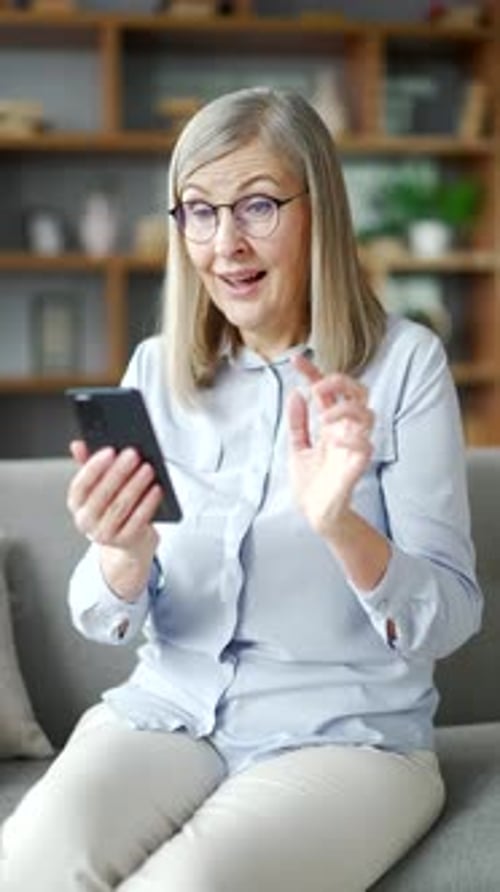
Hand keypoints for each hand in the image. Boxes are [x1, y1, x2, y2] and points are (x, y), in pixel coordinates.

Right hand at [67, 441, 161, 599]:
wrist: (130, 541)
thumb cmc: (113, 506)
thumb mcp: (100, 486)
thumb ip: (89, 464)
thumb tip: (78, 444)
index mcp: (77, 504)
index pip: (80, 484)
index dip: (93, 467)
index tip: (110, 450)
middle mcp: (86, 521)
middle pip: (102, 494)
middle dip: (119, 472)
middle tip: (134, 454)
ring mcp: (104, 534)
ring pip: (120, 506)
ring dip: (135, 485)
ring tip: (148, 468)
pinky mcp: (125, 541)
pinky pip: (137, 520)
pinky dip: (148, 503)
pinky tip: (157, 489)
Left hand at [288, 355, 373, 537]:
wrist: (315, 513)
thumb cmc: (311, 482)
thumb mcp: (297, 447)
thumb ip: (297, 422)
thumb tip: (295, 393)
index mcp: (330, 424)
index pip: (327, 392)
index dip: (313, 373)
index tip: (295, 360)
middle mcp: (345, 430)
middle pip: (357, 392)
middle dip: (340, 382)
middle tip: (318, 386)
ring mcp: (354, 445)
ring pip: (366, 413)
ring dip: (344, 409)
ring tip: (324, 418)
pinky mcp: (358, 464)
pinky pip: (365, 444)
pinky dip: (350, 438)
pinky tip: (333, 441)